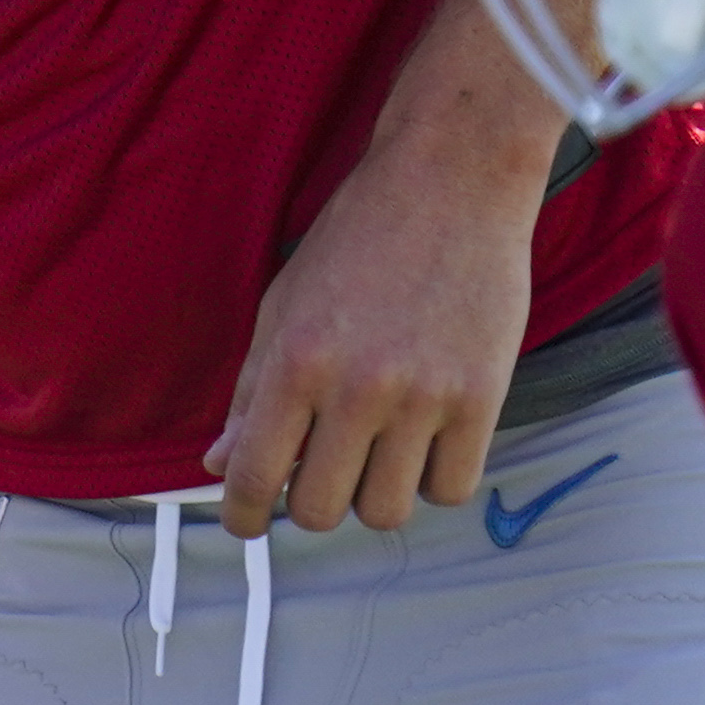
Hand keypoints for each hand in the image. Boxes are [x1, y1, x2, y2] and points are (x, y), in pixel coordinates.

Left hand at [206, 77, 549, 539]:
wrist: (452, 180)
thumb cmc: (359, 239)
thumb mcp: (284, 305)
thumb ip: (250, 392)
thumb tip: (221, 467)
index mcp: (295, 361)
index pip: (253, 478)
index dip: (241, 517)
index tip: (246, 523)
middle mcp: (357, 386)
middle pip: (320, 512)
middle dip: (312, 503)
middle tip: (323, 467)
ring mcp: (425, 396)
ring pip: (387, 512)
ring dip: (375, 493)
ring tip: (379, 449)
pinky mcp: (483, 397)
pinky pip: (451, 490)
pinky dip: (434, 479)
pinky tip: (427, 441)